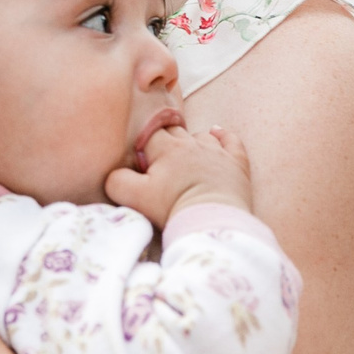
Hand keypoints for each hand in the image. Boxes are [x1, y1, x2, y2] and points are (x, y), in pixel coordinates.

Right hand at [105, 125, 252, 227]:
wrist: (212, 221)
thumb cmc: (173, 208)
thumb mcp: (134, 197)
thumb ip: (117, 180)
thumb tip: (116, 173)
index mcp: (167, 148)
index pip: (151, 134)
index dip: (144, 146)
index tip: (143, 161)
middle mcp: (192, 144)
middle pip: (174, 133)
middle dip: (165, 142)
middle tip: (161, 163)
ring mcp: (217, 152)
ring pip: (201, 136)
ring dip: (192, 141)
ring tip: (186, 155)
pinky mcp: (236, 163)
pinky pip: (231, 140)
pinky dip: (223, 136)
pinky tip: (217, 135)